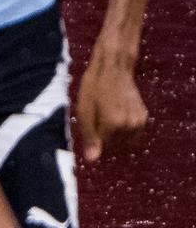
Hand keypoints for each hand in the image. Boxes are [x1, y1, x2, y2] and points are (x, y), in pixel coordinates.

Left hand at [77, 46, 146, 163]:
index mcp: (114, 125)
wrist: (114, 67)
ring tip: (107, 114)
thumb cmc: (95, 86)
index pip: (102, 145)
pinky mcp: (144, 117)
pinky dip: (124, 128)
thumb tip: (92, 160)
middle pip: (114, 144)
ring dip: (115, 134)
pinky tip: (118, 113)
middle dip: (104, 136)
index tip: (91, 119)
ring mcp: (139, 121)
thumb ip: (89, 137)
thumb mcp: (84, 111)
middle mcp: (130, 125)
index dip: (93, 135)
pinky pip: (132, 133)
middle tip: (99, 116)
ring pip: (124, 140)